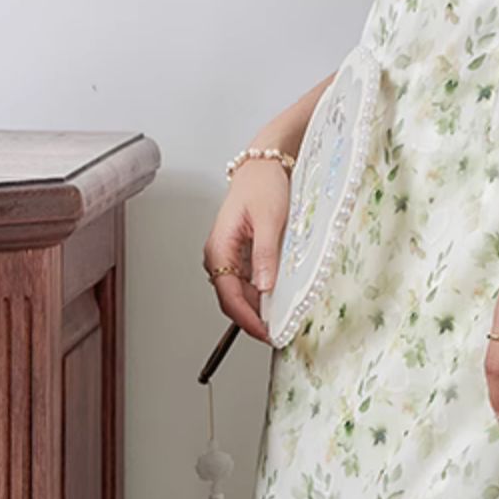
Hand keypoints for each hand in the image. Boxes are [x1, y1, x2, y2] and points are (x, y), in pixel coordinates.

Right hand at [202, 163, 289, 345]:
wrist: (264, 165)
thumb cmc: (263, 185)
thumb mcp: (269, 220)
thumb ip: (265, 255)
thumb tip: (263, 288)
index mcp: (219, 249)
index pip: (229, 296)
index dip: (247, 320)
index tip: (266, 333)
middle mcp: (219, 255)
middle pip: (231, 299)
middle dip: (252, 319)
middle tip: (277, 332)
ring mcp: (228, 256)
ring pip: (238, 293)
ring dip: (256, 308)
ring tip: (280, 319)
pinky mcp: (239, 254)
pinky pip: (245, 281)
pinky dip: (259, 294)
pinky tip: (276, 299)